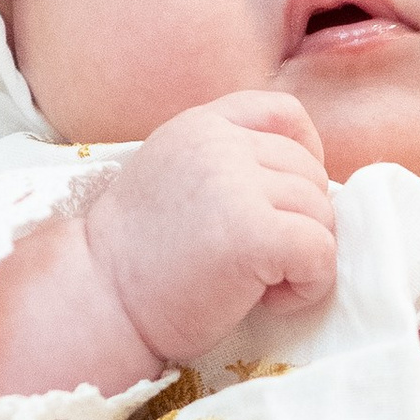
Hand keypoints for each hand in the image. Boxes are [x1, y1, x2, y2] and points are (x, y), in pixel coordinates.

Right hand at [86, 91, 336, 370]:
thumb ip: (228, 163)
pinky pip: (320, 253)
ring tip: (254, 284)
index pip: (286, 113)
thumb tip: (310, 183)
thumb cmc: (139, 262)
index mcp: (200, 126)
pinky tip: (267, 300)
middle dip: (299, 222)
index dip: (306, 158)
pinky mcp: (254, 234)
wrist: (98, 306)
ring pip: (322, 214)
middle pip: (311, 173)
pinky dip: (309, 285)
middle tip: (255, 263)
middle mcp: (219, 144)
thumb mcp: (175, 180)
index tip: (283, 204)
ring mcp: (237, 185)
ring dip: (302, 258)